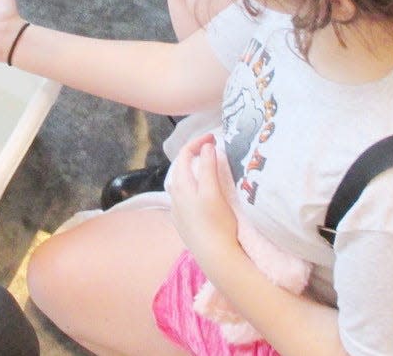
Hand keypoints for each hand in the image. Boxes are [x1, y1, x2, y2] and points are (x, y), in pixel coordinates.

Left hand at [165, 134, 240, 261]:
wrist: (215, 256)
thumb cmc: (217, 223)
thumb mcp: (213, 192)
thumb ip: (207, 167)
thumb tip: (206, 146)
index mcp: (181, 186)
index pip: (184, 155)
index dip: (197, 142)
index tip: (214, 137)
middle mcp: (175, 196)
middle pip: (180, 168)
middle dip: (193, 154)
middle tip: (212, 148)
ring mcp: (177, 211)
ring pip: (180, 183)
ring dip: (191, 171)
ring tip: (206, 167)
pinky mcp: (183, 222)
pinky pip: (183, 197)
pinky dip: (191, 186)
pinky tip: (200, 192)